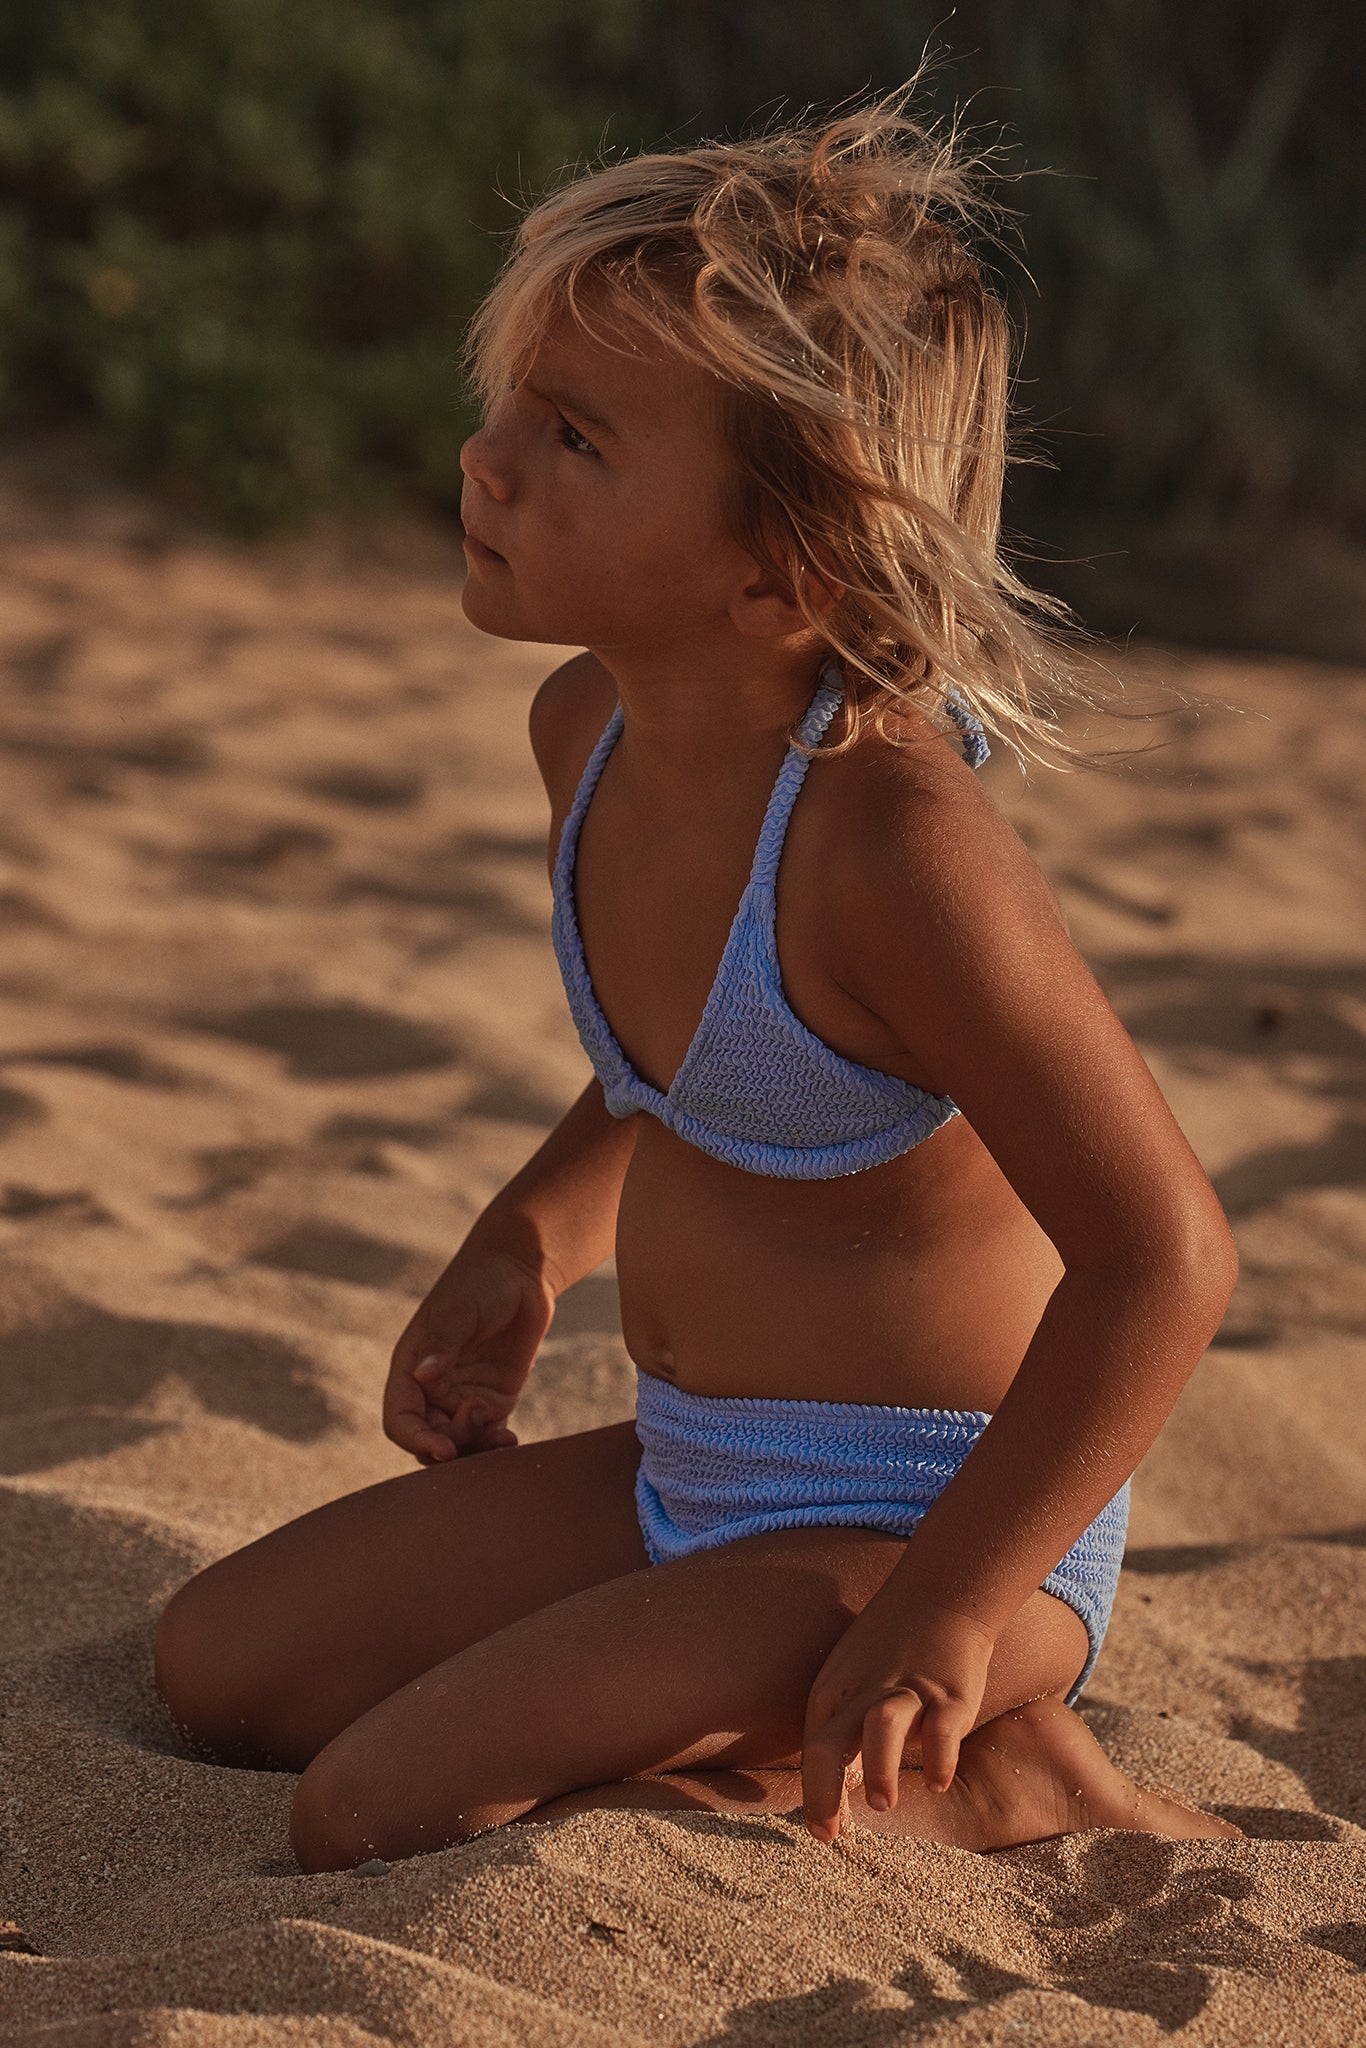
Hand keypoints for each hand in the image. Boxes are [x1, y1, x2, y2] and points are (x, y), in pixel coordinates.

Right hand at [383, 1246, 556, 1463]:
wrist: (519, 1272)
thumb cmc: (480, 1282)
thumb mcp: (459, 1309)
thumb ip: (443, 1342)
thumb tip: (422, 1375)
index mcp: (410, 1367)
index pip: (400, 1419)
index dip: (417, 1439)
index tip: (445, 1449)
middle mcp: (431, 1388)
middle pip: (429, 1438)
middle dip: (452, 1447)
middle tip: (483, 1428)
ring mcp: (463, 1396)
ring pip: (459, 1443)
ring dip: (475, 1451)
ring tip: (502, 1438)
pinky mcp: (493, 1400)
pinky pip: (487, 1436)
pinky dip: (495, 1447)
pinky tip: (510, 1442)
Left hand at [801, 1590, 995, 1842]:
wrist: (939, 1595)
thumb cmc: (889, 1647)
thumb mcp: (848, 1679)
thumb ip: (841, 1731)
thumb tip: (836, 1794)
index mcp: (834, 1692)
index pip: (813, 1751)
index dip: (813, 1796)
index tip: (823, 1833)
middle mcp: (865, 1693)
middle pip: (829, 1741)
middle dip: (822, 1792)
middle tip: (829, 1834)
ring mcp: (909, 1692)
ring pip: (880, 1727)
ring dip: (877, 1768)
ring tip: (880, 1804)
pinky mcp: (950, 1694)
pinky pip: (942, 1728)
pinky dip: (938, 1757)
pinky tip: (938, 1782)